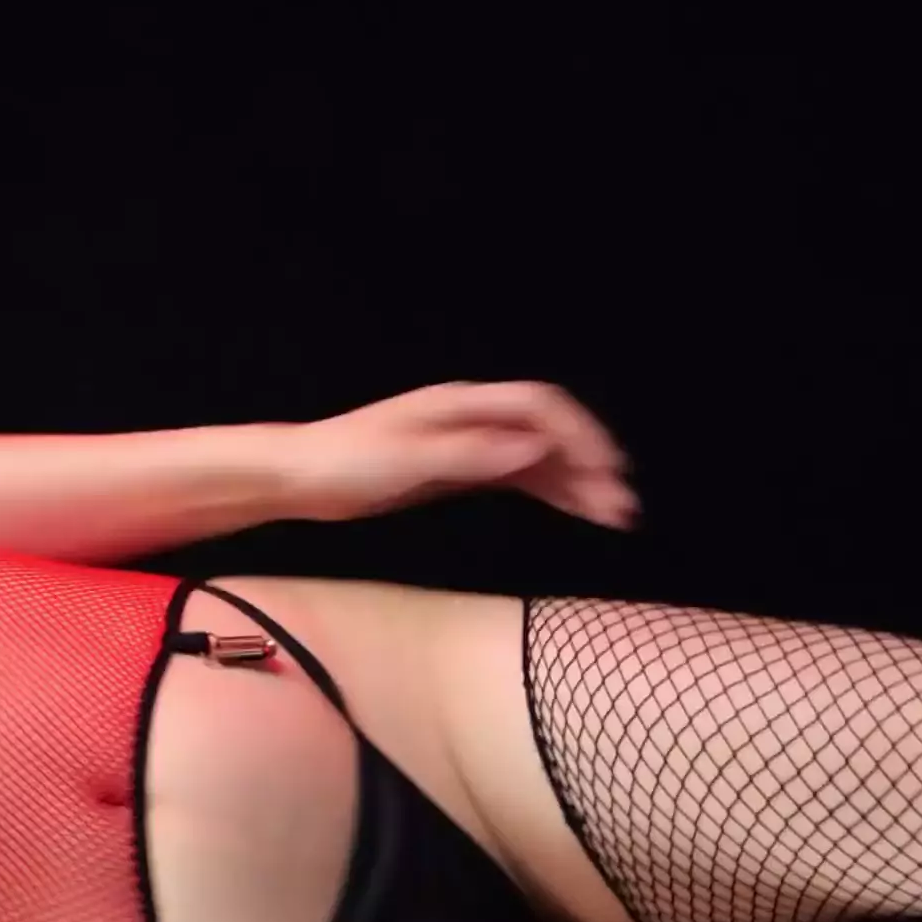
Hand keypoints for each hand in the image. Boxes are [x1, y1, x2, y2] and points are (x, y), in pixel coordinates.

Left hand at [284, 380, 638, 530]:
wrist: (300, 476)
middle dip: (589, 463)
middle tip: (621, 505)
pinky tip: (576, 512)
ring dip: (577, 483)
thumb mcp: (410, 461)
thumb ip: (475, 454)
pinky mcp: (461, 470)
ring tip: (612, 516)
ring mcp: (469, 444)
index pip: (541, 406)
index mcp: (462, 405)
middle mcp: (472, 418)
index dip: (580, 434)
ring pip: (540, 458)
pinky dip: (552, 493)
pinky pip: (520, 477)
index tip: (608, 470)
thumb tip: (538, 446)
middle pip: (549, 431)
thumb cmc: (346, 463)